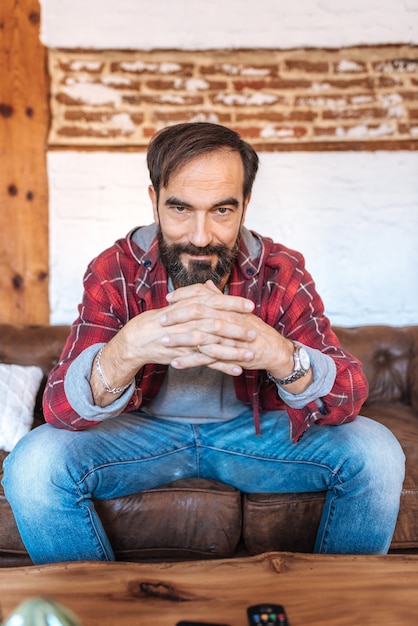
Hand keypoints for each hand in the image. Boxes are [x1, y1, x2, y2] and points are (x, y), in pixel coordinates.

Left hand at [160, 280, 295, 377]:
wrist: (274, 350)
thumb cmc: (255, 329)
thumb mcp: (238, 311)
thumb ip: (220, 299)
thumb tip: (207, 285)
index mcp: (228, 308)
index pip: (203, 296)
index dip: (185, 296)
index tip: (169, 298)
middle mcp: (228, 320)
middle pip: (199, 314)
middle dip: (177, 317)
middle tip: (160, 319)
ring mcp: (228, 339)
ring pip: (200, 337)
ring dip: (179, 340)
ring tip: (162, 342)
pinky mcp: (229, 357)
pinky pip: (206, 359)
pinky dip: (190, 362)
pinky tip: (175, 363)